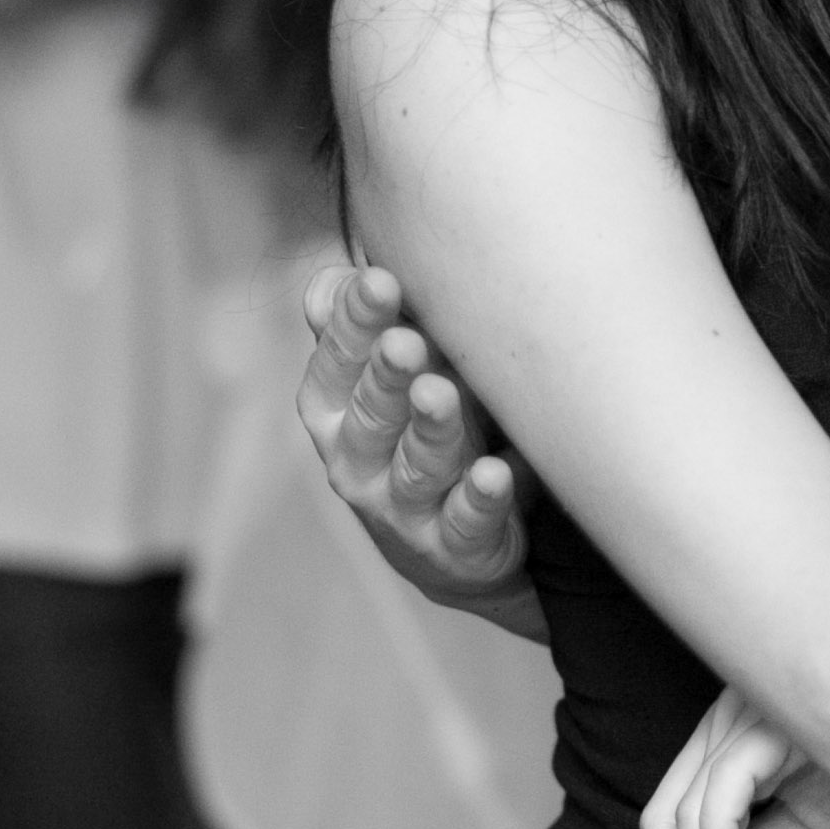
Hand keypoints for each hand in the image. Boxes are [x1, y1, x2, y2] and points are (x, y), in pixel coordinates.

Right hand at [298, 258, 540, 616]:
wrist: (447, 547)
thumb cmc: (413, 434)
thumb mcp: (381, 380)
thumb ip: (357, 330)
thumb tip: (333, 281)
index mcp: (334, 411)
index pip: (338, 363)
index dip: (355, 324)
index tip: (379, 280)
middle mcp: (358, 461)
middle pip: (372, 414)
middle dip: (387, 377)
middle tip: (405, 342)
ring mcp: (404, 509)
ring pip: (417, 467)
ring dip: (431, 430)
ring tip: (441, 395)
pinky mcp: (453, 546)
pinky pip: (466, 522)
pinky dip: (480, 499)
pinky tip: (496, 474)